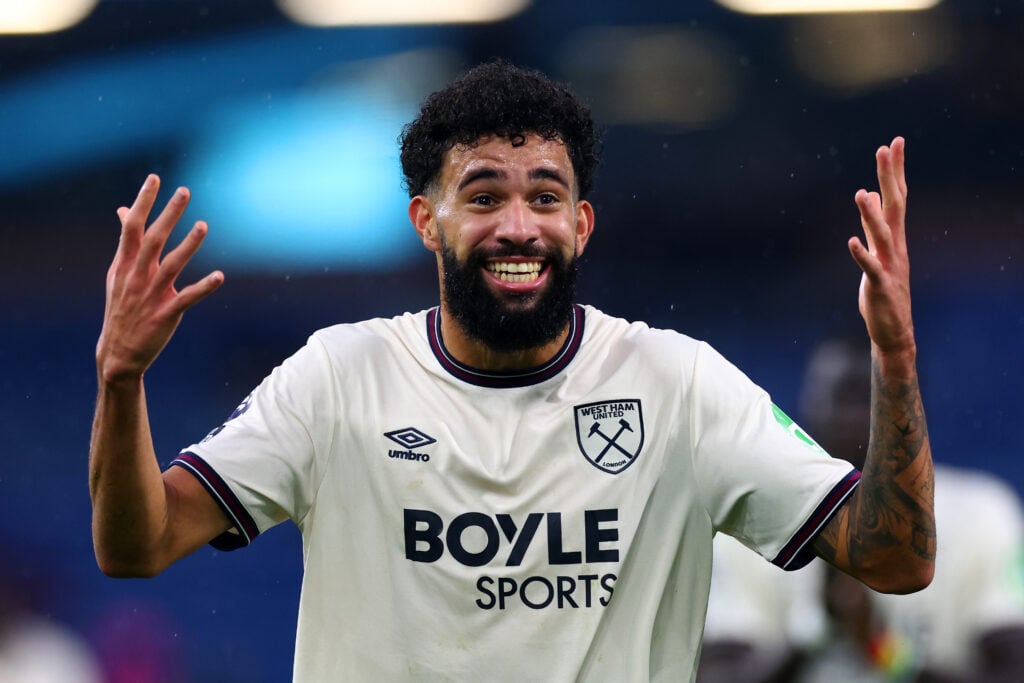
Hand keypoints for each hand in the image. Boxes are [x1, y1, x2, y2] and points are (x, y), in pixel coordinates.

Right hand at [96, 174, 222, 383]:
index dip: (143, 202)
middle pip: (153, 239)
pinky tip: (220, 276)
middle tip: (184, 191)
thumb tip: (125, 210)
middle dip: (168, 214)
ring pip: (171, 265)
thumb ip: (127, 241)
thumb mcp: (118, 272)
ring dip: (189, 245)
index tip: (154, 179)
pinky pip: (187, 298)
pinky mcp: (166, 314)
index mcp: (124, 264)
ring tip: (204, 225)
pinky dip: (203, 287)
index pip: (132, 227)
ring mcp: (151, 295)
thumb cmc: (122, 306)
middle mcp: (136, 276)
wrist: (117, 352)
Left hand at [848, 137, 914, 354]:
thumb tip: (865, 195)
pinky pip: (870, 267)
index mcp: (894, 237)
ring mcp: (889, 265)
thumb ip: (872, 226)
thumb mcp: (877, 252)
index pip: (897, 196)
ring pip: (882, 234)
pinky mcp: (880, 286)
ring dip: (871, 215)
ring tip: (861, 194)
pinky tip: (851, 241)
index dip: (895, 170)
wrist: (894, 330)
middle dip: (890, 177)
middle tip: (885, 148)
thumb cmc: (883, 291)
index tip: (894, 143)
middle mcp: (896, 246)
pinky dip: (861, 254)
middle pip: (895, 205)